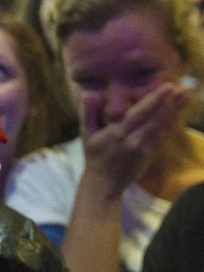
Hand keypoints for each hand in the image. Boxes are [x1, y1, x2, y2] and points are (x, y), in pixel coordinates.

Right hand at [80, 83, 188, 197]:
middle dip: (171, 102)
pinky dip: (171, 123)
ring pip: (162, 126)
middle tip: (185, 87)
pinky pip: (161, 135)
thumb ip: (87, 113)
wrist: (104, 184)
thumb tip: (87, 94)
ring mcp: (143, 148)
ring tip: (186, 96)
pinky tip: (178, 113)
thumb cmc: (93, 157)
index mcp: (117, 133)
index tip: (168, 87)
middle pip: (156, 118)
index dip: (155, 99)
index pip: (139, 113)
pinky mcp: (149, 154)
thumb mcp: (86, 134)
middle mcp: (133, 140)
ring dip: (175, 110)